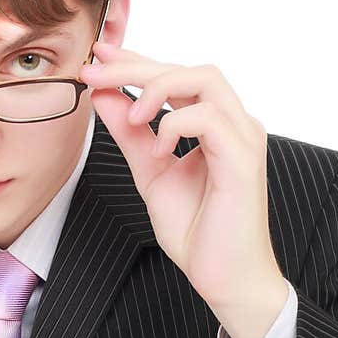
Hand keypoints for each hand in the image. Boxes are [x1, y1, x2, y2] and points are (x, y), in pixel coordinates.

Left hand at [80, 43, 288, 337]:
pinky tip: (158, 149)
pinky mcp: (243, 159)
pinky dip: (173, 125)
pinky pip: (208, 117)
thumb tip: (104, 96)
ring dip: (158, 88)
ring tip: (132, 115)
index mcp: (216, 125)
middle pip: (189, 69)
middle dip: (136, 66)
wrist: (225, 279)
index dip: (137, 62)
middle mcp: (234, 123)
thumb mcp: (150, 173)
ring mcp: (243, 137)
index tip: (98, 58)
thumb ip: (130, 135)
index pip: (177, 77)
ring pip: (204, 79)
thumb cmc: (198, 233)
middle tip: (94, 72)